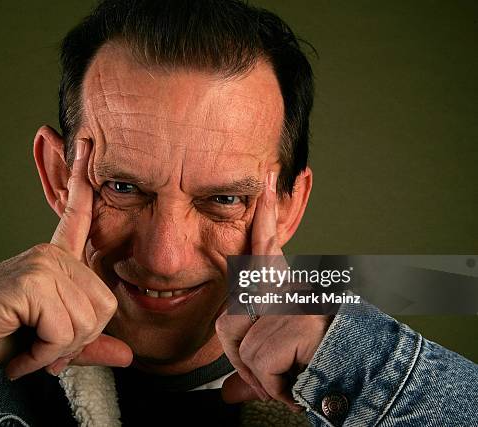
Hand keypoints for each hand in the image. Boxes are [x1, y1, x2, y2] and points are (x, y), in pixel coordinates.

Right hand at [0, 140, 131, 379]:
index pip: (77, 215)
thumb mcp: (53, 341)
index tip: (86, 145)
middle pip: (103, 306)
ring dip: (59, 350)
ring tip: (33, 352)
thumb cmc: (0, 332)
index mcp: (57, 258)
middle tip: (48, 351)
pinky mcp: (31, 279)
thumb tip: (127, 356)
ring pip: (85, 320)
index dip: (83, 181)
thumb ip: (89, 344)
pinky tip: (23, 356)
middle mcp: (52, 254)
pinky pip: (62, 328)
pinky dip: (44, 353)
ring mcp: (43, 263)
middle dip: (78, 341)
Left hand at [215, 172, 329, 410]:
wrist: (358, 380)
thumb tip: (225, 395)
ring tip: (290, 383)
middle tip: (277, 374)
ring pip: (238, 348)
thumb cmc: (319, 366)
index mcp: (286, 290)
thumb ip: (250, 373)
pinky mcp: (286, 329)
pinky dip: (272, 387)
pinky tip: (294, 387)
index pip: (267, 247)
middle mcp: (286, 292)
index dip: (266, 216)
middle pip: (228, 321)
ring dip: (259, 377)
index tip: (268, 182)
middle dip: (242, 355)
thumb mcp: (279, 365)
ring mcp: (285, 309)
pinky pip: (255, 366)